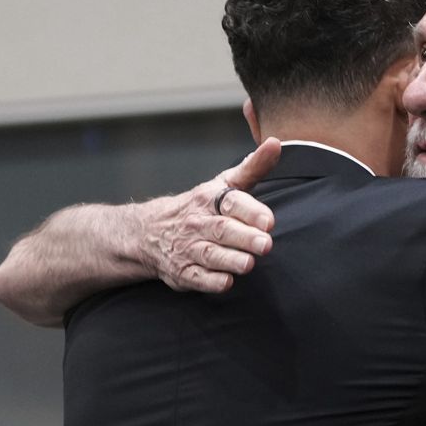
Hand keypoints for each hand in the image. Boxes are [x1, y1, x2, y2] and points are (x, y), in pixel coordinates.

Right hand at [139, 138, 281, 291]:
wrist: (150, 232)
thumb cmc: (200, 207)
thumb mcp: (224, 184)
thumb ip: (253, 167)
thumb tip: (275, 144)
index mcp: (210, 199)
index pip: (231, 202)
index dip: (250, 211)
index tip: (269, 221)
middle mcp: (198, 223)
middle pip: (222, 230)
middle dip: (244, 238)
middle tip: (265, 244)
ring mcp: (189, 248)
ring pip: (210, 255)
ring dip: (230, 260)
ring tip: (248, 264)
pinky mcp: (184, 272)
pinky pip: (197, 278)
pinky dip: (211, 281)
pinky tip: (226, 281)